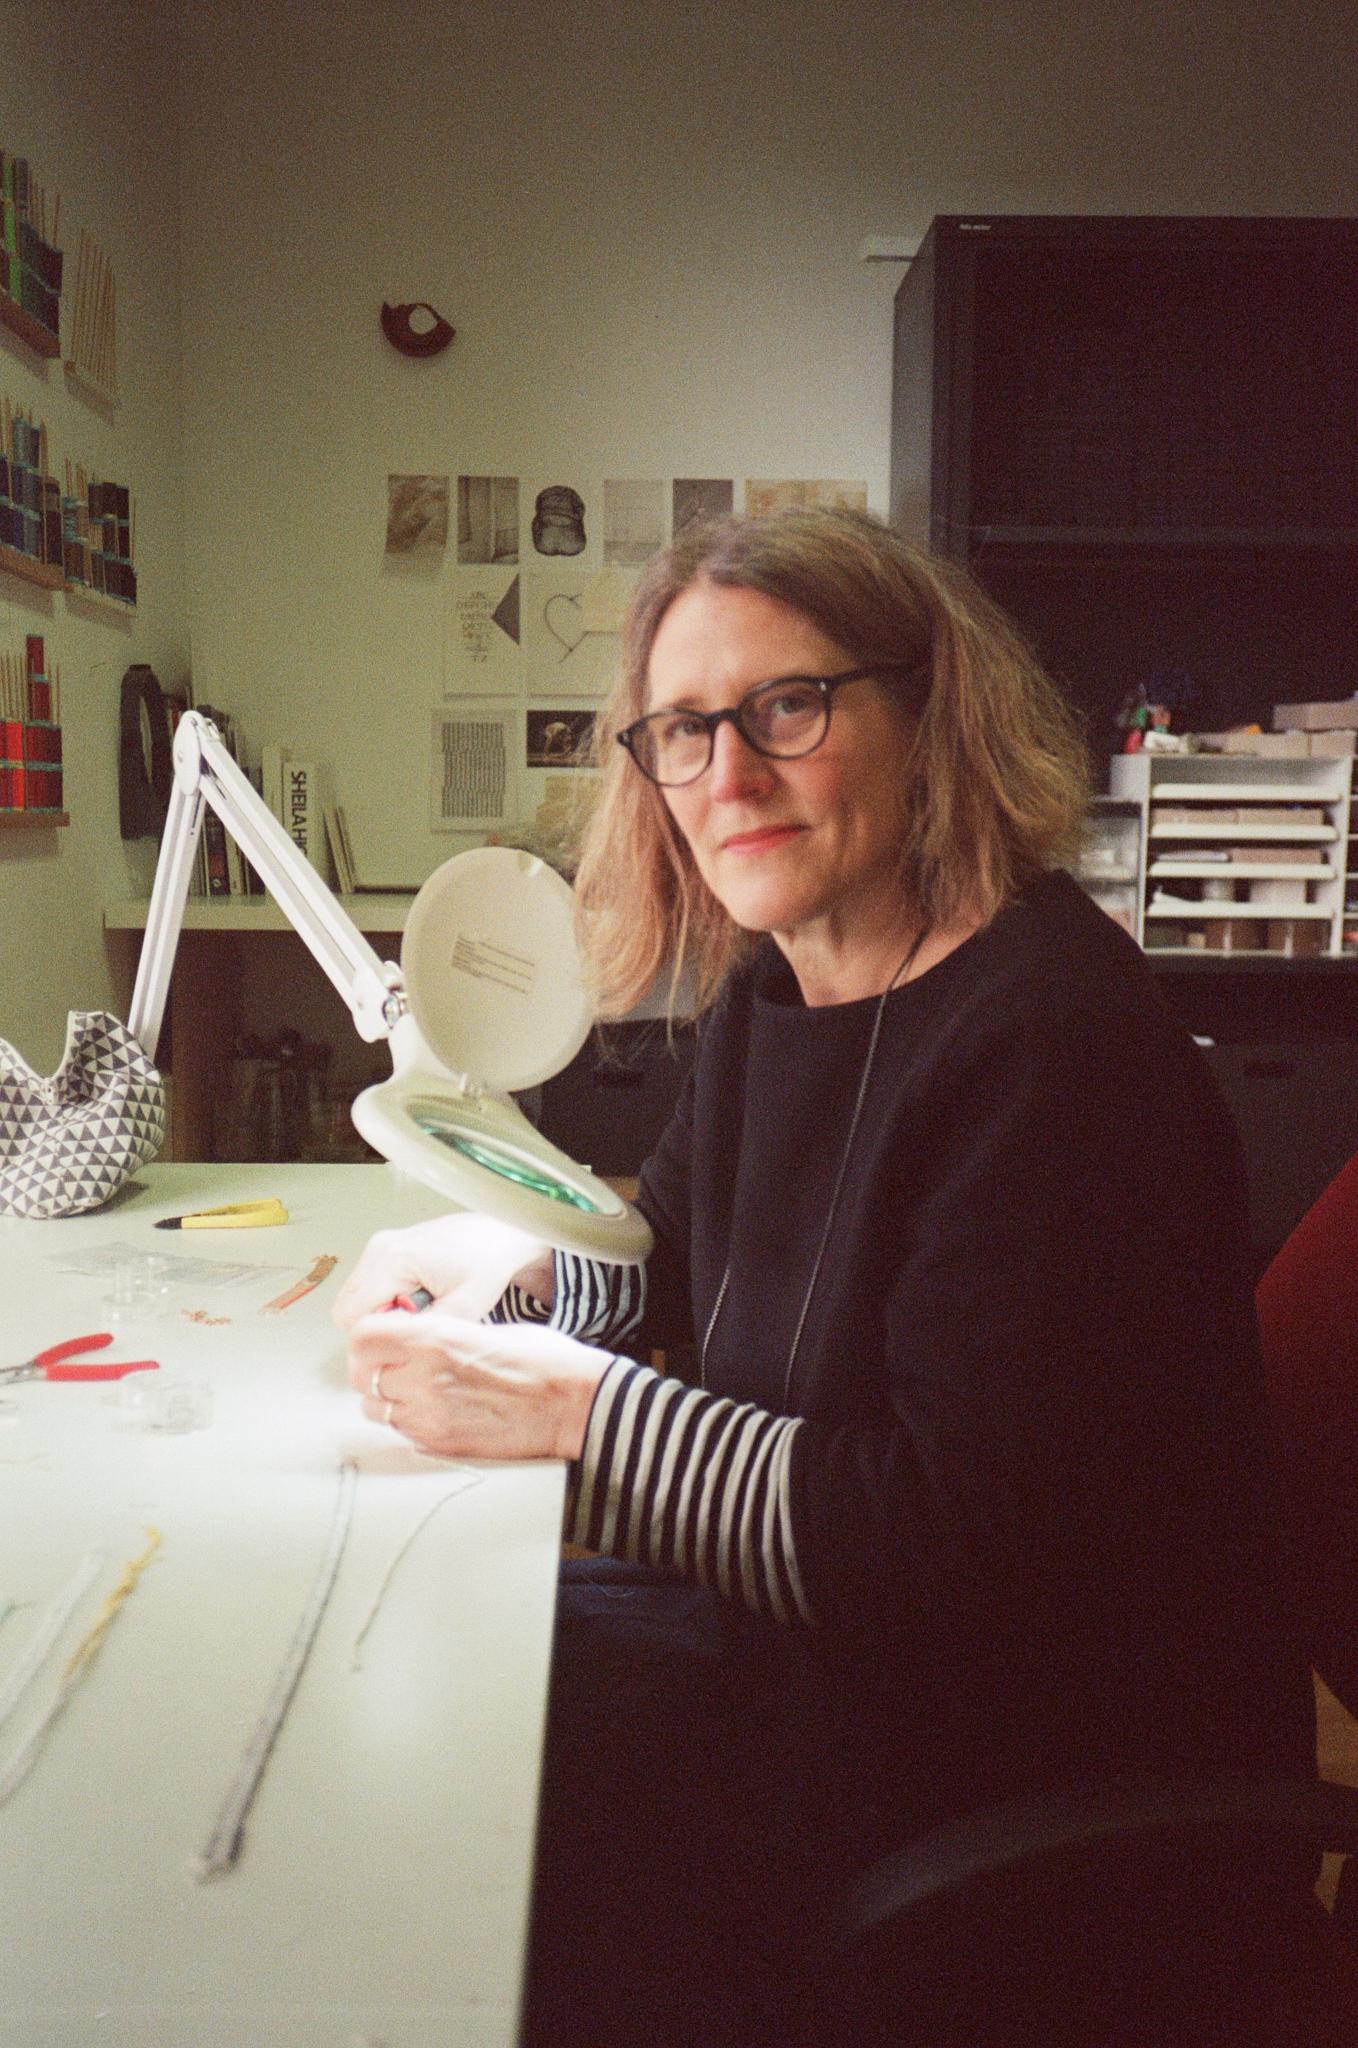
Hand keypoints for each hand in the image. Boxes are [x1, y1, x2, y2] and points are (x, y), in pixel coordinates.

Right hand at [331, 1214, 553, 1331]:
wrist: (498, 1236)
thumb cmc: (488, 1265)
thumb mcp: (464, 1309)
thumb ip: (424, 1333)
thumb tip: (394, 1354)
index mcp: (394, 1259)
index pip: (355, 1317)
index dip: (374, 1341)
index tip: (401, 1347)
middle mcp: (379, 1248)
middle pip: (346, 1310)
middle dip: (373, 1331)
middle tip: (410, 1333)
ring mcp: (378, 1246)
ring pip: (352, 1300)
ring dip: (377, 1317)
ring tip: (416, 1317)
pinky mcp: (383, 1249)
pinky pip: (365, 1288)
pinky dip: (381, 1303)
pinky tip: (413, 1303)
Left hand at [347, 1309, 608, 1461]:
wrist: (573, 1404)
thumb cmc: (541, 1359)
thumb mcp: (483, 1326)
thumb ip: (435, 1334)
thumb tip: (406, 1338)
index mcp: (436, 1337)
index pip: (362, 1336)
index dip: (367, 1338)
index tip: (380, 1338)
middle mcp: (424, 1376)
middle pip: (362, 1376)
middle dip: (373, 1370)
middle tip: (396, 1365)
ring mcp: (429, 1415)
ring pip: (375, 1409)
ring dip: (387, 1399)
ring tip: (419, 1390)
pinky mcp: (440, 1443)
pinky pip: (401, 1432)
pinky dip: (408, 1421)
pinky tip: (436, 1410)